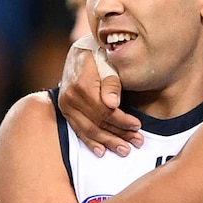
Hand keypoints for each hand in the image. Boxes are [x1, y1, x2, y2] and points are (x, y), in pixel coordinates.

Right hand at [59, 36, 142, 156]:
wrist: (80, 52)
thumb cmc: (100, 55)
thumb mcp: (109, 62)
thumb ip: (112, 83)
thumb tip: (113, 104)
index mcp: (82, 83)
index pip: (104, 110)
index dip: (122, 120)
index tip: (138, 126)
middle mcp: (70, 96)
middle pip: (97, 122)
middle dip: (119, 134)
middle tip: (137, 143)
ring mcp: (65, 104)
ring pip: (88, 129)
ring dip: (108, 142)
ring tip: (124, 150)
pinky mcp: (65, 110)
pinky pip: (78, 129)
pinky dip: (90, 141)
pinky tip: (101, 151)